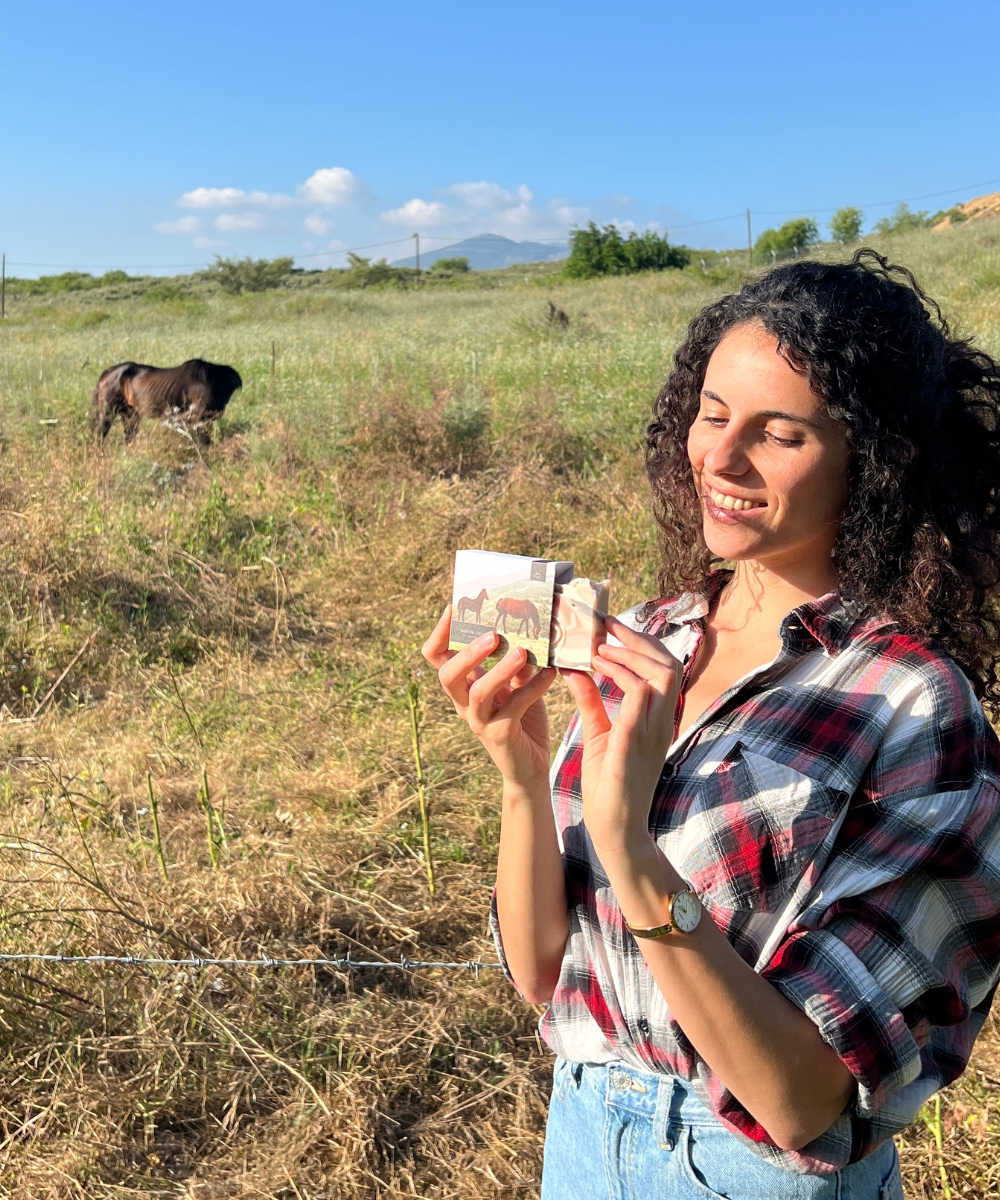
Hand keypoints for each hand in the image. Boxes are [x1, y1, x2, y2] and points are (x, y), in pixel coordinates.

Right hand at [422, 606, 556, 790]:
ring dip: (499, 670)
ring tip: (522, 652)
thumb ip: (516, 661)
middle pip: (447, 676)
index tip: (453, 607)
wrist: (530, 765)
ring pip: (478, 693)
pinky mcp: (500, 736)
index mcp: (463, 687)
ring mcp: (479, 721)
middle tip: (493, 635)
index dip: (439, 633)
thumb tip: (526, 626)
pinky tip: (551, 674)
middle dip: (468, 653)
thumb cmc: (522, 719)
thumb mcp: (517, 684)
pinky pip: (513, 708)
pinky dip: (533, 689)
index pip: (437, 658)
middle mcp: (464, 704)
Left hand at [561, 616, 682, 854]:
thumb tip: (576, 670)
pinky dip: (619, 676)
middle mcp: (662, 722)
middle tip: (607, 626)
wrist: (613, 829)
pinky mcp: (635, 742)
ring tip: (600, 648)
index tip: (612, 628)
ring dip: (631, 654)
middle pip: (670, 663)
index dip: (643, 643)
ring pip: (662, 674)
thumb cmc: (608, 784)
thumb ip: (592, 701)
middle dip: (640, 639)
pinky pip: (639, 696)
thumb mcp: (598, 734)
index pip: (665, 667)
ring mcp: (653, 732)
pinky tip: (595, 670)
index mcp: (657, 719)